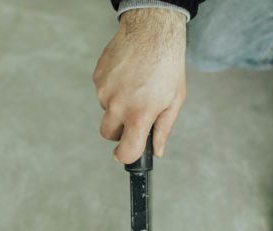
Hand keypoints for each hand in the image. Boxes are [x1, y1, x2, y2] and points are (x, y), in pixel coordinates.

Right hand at [93, 8, 186, 162]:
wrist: (152, 31)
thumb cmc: (167, 65)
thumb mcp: (174, 100)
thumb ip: (163, 129)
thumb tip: (157, 150)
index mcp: (139, 114)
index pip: (125, 150)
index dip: (126, 156)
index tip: (127, 155)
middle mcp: (118, 105)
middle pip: (108, 134)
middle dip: (119, 131)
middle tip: (134, 116)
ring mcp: (104, 90)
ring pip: (106, 110)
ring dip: (117, 106)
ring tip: (135, 87)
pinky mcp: (97, 77)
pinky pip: (102, 92)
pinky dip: (113, 89)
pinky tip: (127, 76)